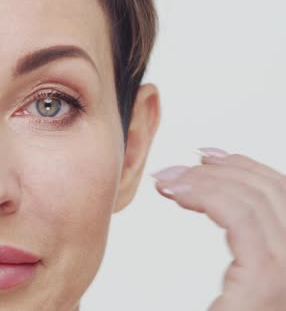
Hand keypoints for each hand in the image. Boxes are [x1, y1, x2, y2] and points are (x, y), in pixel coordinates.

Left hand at [151, 147, 285, 310]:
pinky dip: (209, 197)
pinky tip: (178, 194)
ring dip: (211, 180)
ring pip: (260, 204)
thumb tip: (229, 210)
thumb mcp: (240, 288)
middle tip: (181, 167)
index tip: (209, 156)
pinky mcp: (269, 285)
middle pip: (278, 197)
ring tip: (170, 180)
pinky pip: (243, 223)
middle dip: (229, 170)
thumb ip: (249, 246)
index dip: (252, 170)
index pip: (285, 204)